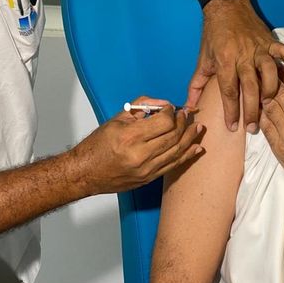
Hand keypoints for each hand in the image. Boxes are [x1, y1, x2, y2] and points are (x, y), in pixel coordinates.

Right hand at [67, 97, 203, 194]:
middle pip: (173, 136)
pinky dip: (187, 155)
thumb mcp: (117, 119)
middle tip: (187, 114)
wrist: (85, 173)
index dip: (171, 112)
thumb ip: (141, 107)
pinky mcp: (149, 178)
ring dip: (190, 138)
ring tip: (198, 127)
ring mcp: (146, 169)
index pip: (164, 122)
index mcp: (129, 137)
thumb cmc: (98, 145)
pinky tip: (196, 147)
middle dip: (183, 123)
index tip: (170, 108)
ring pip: (177, 151)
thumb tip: (163, 104)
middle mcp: (140, 154)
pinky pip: (173, 165)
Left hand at [187, 0, 283, 132]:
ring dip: (270, 89)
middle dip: (252, 109)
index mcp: (225, 60)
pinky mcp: (270, 41)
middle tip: (253, 127)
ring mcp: (259, 48)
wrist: (225, 6)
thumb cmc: (213, 35)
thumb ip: (196, 84)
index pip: (229, 91)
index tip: (233, 127)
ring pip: (269, 72)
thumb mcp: (203, 59)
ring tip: (269, 105)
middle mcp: (243, 55)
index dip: (231, 111)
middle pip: (250, 87)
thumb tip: (188, 106)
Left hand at [259, 68, 283, 200]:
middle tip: (260, 72)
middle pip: (278, 93)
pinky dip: (260, 117)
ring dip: (260, 97)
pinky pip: (266, 127)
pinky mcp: (279, 146)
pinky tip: (255, 111)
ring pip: (269, 107)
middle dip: (268, 81)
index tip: (277, 67)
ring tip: (253, 88)